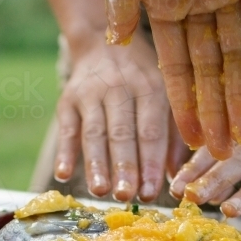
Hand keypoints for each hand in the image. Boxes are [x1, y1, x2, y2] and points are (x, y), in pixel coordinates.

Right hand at [55, 33, 170, 201]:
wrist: (103, 43)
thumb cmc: (142, 80)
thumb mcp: (166, 96)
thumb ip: (174, 135)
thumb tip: (176, 177)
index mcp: (150, 88)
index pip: (151, 131)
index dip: (151, 163)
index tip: (152, 192)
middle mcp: (120, 88)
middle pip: (122, 133)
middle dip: (124, 167)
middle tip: (126, 196)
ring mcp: (91, 93)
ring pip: (94, 133)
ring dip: (96, 165)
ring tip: (100, 192)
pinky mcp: (68, 99)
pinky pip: (66, 128)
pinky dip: (64, 152)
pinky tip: (63, 174)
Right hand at [93, 0, 240, 158]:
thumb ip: (122, 11)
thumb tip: (116, 44)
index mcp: (167, 7)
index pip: (179, 69)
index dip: (186, 106)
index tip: (192, 142)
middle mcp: (200, 4)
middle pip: (213, 71)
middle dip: (219, 114)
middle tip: (225, 155)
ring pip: (239, 56)